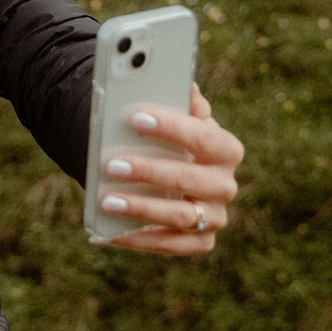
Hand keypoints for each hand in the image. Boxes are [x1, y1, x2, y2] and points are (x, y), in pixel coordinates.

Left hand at [96, 86, 243, 255]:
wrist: (172, 175)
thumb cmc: (173, 141)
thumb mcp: (178, 119)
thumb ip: (179, 102)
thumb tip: (186, 86)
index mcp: (226, 150)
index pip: (203, 138)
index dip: (172, 128)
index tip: (135, 118)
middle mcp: (226, 186)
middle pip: (188, 179)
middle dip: (149, 171)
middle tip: (111, 165)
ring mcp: (215, 217)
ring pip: (179, 217)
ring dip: (141, 209)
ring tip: (107, 200)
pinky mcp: (201, 242)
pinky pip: (169, 245)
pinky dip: (135, 238)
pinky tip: (104, 232)